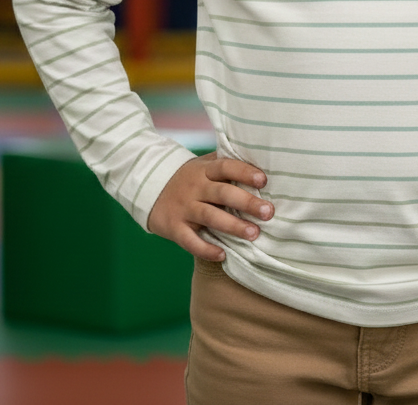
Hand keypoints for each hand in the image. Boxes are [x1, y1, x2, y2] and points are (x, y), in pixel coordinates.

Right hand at [147, 154, 273, 260]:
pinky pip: (190, 241)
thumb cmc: (189, 177)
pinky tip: (223, 255)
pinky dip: (206, 249)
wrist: (149, 187)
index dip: (245, 172)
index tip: (263, 181)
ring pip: (210, 216)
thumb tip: (260, 163)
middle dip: (246, 202)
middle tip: (267, 212)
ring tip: (253, 234)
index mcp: (205, 170)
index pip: (226, 167)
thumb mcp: (204, 165)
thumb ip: (226, 165)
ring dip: (233, 226)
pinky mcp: (174, 227)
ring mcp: (184, 207)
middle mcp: (195, 187)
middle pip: (222, 193)